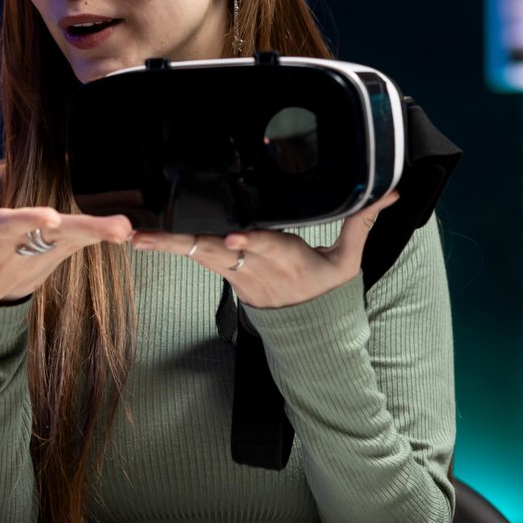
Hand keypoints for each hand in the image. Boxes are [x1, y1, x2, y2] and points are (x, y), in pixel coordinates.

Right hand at [0, 155, 134, 303]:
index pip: (9, 225)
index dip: (29, 220)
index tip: (51, 217)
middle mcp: (15, 247)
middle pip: (52, 236)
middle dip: (84, 230)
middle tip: (117, 227)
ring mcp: (36, 258)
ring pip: (70, 243)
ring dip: (98, 234)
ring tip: (125, 229)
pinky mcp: (50, 261)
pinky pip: (77, 247)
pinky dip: (98, 238)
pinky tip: (124, 231)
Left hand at [129, 190, 401, 308]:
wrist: (306, 333)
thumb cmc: (326, 289)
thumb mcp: (349, 261)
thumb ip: (362, 221)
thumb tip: (389, 189)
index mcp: (286, 260)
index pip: (266, 247)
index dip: (251, 243)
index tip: (235, 239)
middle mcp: (253, 267)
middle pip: (215, 252)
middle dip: (183, 243)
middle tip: (148, 237)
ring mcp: (233, 272)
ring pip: (196, 255)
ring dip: (165, 245)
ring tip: (133, 236)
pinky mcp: (222, 273)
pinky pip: (192, 256)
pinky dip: (168, 246)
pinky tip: (141, 238)